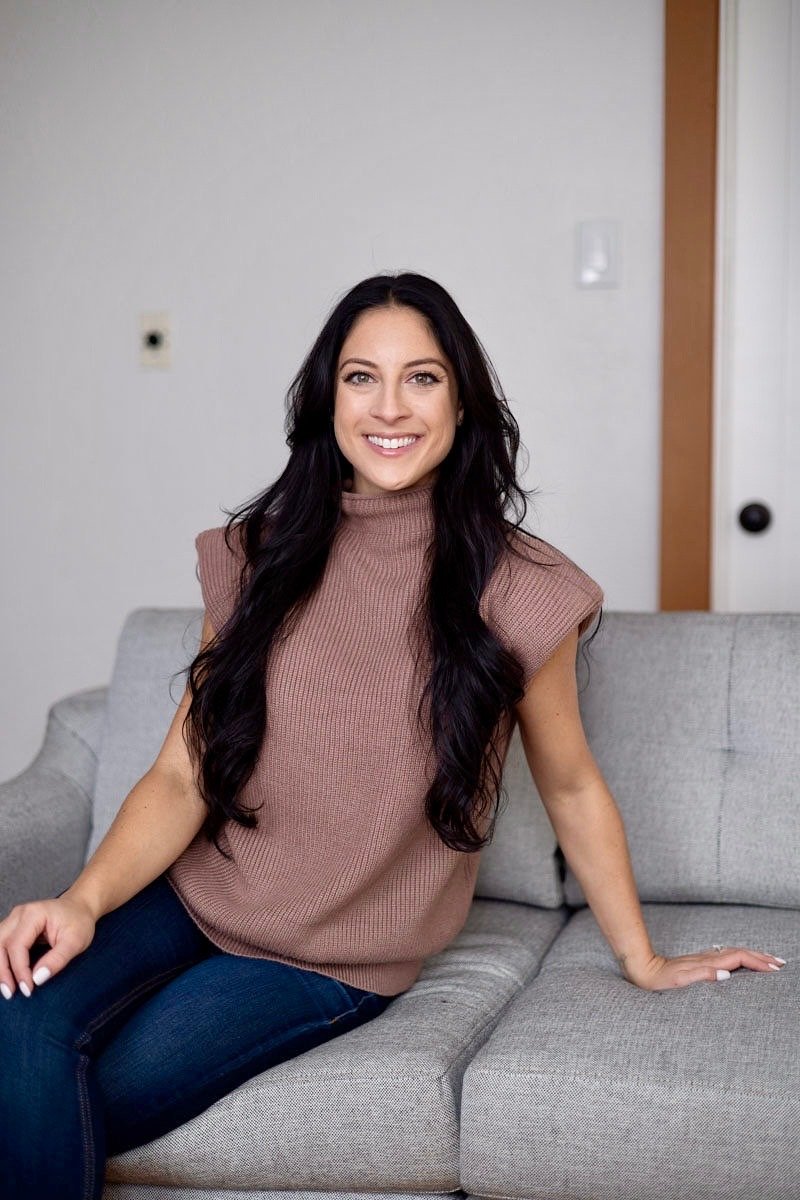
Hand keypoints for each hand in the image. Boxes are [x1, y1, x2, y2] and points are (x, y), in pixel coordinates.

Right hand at [0, 894, 96, 998]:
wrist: (80, 907)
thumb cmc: (79, 922)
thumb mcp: (76, 941)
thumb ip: (57, 959)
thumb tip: (37, 979)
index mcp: (34, 914)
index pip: (17, 945)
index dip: (19, 970)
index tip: (28, 989)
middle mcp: (20, 914)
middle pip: (0, 944)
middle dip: (2, 970)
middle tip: (10, 992)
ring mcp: (15, 919)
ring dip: (0, 967)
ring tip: (8, 988)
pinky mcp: (14, 927)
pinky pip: (2, 945)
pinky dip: (2, 961)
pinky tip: (8, 977)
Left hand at [621, 945, 786, 989]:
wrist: (642, 969)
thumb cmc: (660, 979)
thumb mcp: (680, 980)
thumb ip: (704, 976)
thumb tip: (727, 974)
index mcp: (708, 962)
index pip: (740, 959)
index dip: (758, 962)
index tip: (775, 969)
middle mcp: (708, 958)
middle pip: (741, 952)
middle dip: (761, 957)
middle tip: (780, 963)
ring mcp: (704, 959)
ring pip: (735, 953)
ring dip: (753, 956)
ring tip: (768, 961)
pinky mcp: (700, 962)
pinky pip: (727, 957)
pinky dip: (741, 958)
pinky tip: (743, 962)